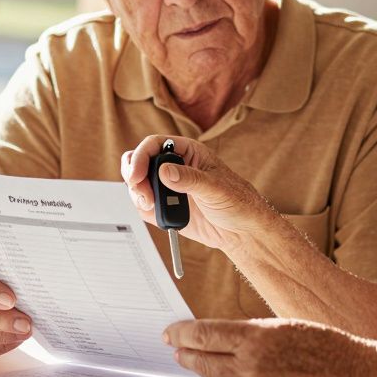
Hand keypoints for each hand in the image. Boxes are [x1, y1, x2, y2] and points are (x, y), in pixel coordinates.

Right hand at [120, 135, 285, 251]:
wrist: (242, 231)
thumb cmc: (238, 202)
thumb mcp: (216, 188)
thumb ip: (189, 179)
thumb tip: (165, 171)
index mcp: (188, 152)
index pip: (155, 144)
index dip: (141, 156)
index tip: (136, 175)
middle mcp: (175, 166)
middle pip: (140, 161)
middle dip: (134, 176)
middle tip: (141, 193)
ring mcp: (169, 187)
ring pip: (138, 183)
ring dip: (137, 194)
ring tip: (151, 205)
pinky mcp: (167, 207)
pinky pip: (145, 204)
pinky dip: (145, 209)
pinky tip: (159, 214)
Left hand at [164, 318, 375, 376]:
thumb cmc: (325, 347)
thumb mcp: (282, 326)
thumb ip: (247, 333)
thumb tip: (215, 336)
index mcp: (256, 338)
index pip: (203, 334)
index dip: (181, 333)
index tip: (170, 332)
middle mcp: (251, 367)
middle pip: (201, 359)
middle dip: (185, 352)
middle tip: (176, 347)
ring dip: (203, 372)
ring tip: (199, 363)